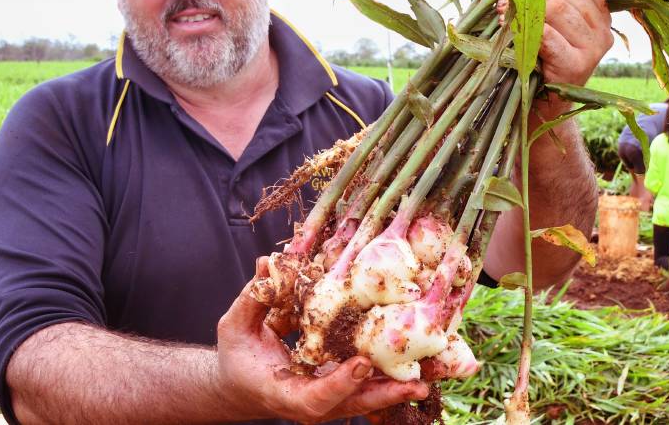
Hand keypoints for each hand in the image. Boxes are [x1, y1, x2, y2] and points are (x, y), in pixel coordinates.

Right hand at [214, 258, 426, 422]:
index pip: (314, 398)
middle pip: (353, 404)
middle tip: (416, 384)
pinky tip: (423, 361)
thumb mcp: (235, 328)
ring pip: (368, 398)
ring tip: (433, 374)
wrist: (240, 384)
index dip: (339, 383)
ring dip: (399, 387)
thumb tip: (266, 264)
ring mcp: (328, 399)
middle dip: (385, 395)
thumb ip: (252, 300)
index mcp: (283, 393)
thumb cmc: (237, 357)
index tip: (360, 364)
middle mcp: (310, 402)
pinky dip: (394, 374)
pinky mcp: (340, 389)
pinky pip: (370, 385)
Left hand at [498, 0, 612, 118]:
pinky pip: (548, 35)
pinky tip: (512, 29)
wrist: (543, 107)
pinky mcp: (578, 66)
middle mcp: (603, 30)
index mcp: (600, 14)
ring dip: (526, 8)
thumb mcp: (549, 25)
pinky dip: (526, 29)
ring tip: (506, 12)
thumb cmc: (542, 60)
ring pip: (558, 10)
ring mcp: (594, 49)